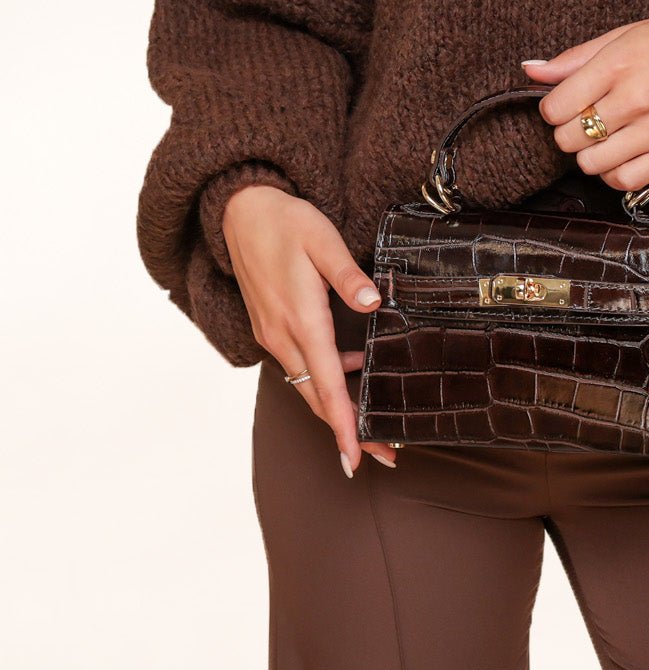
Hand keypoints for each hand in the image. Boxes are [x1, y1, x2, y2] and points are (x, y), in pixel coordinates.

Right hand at [221, 185, 399, 472]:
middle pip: (318, 398)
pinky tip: (353, 368)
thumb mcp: (323, 240)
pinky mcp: (271, 327)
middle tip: (385, 456)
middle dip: (349, 430)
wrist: (241, 210)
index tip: (356, 459)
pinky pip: (301, 365)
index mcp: (300, 318)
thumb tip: (375, 302)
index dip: (344, 425)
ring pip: (308, 385)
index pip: (326, 385)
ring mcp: (273, 334)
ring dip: (339, 407)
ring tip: (375, 423)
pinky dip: (326, 379)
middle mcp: (282, 335)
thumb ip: (349, 275)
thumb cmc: (285, 221)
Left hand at [521, 5, 648, 192]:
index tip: (567, 102)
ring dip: (589, 153)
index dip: (553, 108)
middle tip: (586, 117)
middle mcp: (636, 98)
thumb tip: (530, 71)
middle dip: (568, 130)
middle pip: (568, 138)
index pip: (555, 107)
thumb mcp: (627, 34)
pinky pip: (624, 181)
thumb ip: (576, 58)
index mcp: (619, 62)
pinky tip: (620, 154)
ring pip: (590, 164)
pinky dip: (613, 172)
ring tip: (605, 135)